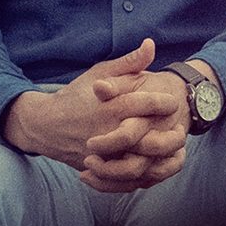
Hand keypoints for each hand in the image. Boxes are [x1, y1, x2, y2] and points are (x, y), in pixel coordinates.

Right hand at [0, 39, 181, 178]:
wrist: (45, 125)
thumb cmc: (77, 95)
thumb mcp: (100, 73)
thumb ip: (128, 63)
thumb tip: (151, 44)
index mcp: (110, 107)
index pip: (144, 105)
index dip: (164, 103)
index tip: (172, 101)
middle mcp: (107, 133)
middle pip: (147, 141)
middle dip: (170, 137)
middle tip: (179, 128)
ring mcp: (103, 156)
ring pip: (140, 166)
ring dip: (162, 159)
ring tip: (174, 148)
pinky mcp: (99, 170)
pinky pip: (127, 181)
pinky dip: (147, 176)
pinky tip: (159, 163)